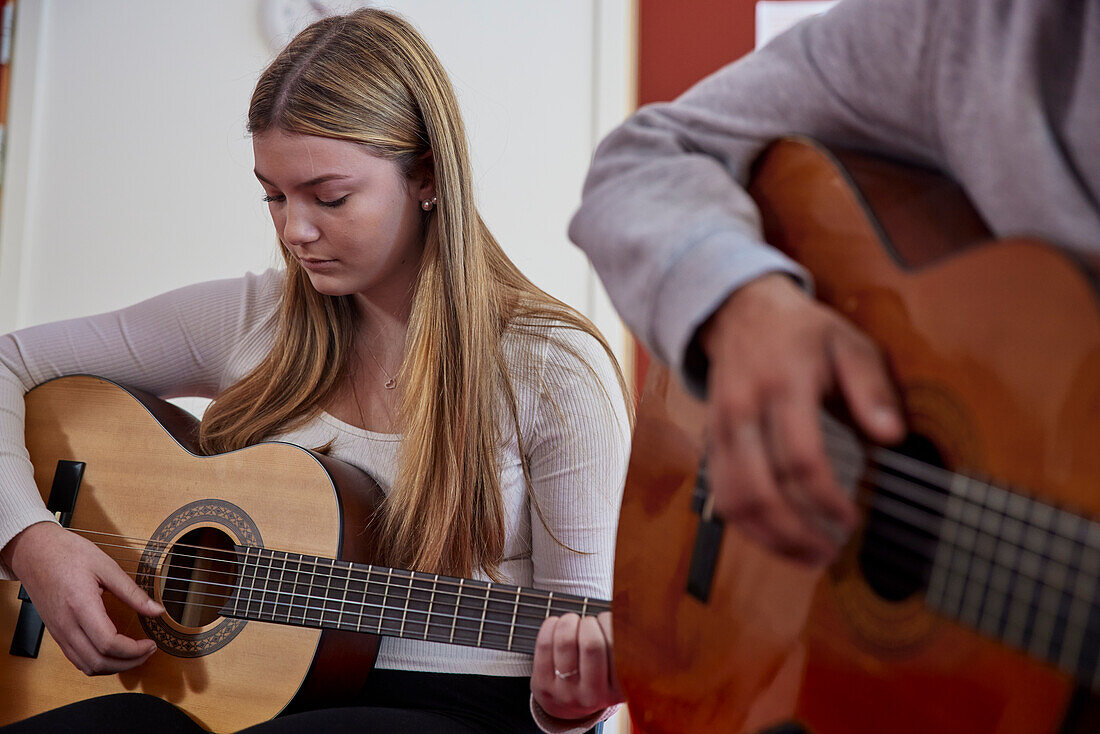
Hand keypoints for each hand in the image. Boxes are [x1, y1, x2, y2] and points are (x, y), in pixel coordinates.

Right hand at [2, 521, 164, 674]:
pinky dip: (98, 663)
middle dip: (128, 663)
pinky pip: (76, 659)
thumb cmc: (67, 553)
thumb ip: (132, 592)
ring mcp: (58, 632)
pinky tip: (114, 652)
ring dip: (114, 667)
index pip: (108, 643)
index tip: (151, 643)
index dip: (134, 650)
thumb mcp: (106, 566)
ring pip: (86, 666)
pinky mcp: (56, 633)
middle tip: (148, 651)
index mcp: (80, 606)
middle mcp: (66, 625)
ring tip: (135, 654)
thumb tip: (157, 610)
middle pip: (97, 662)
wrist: (34, 552)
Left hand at [531, 612, 622, 721]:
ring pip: (565, 642)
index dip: (610, 624)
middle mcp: (593, 695)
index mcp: (618, 690)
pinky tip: (556, 624)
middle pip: (592, 644)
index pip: (617, 646)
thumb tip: (620, 612)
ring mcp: (566, 692)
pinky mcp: (543, 686)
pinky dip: (551, 625)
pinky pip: (544, 645)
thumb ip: (621, 645)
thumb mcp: (617, 670)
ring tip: (572, 621)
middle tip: (589, 623)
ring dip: (569, 621)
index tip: (606, 621)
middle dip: (589, 623)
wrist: (567, 706)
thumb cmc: (596, 675)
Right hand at [698, 273, 904, 563]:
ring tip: (805, 556)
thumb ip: (872, 388)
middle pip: (759, 489)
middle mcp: (743, 410)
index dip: (827, 499)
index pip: (800, 458)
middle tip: (829, 553)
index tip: (853, 519)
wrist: (740, 311)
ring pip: (732, 500)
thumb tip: (891, 436)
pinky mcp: (709, 441)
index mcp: (782, 385)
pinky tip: (776, 538)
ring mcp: (720, 428)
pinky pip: (720, 494)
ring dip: (767, 538)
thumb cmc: (802, 331)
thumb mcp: (848, 343)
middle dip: (795, 532)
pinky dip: (746, 525)